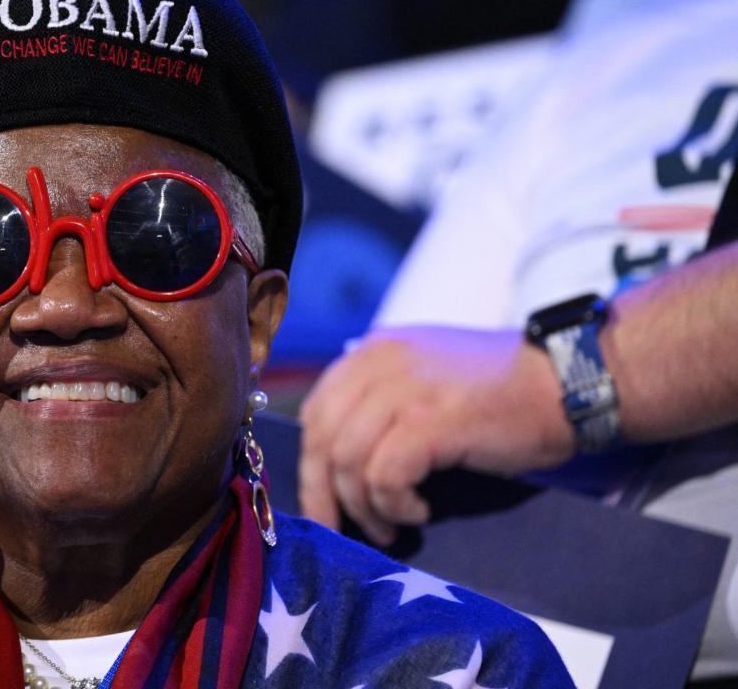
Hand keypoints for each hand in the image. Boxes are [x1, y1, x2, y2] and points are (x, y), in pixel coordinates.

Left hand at [297, 326, 575, 544]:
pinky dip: (393, 503)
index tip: (325, 504)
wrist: (570, 380)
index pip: (316, 411)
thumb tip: (338, 460)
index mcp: (374, 353)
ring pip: (347, 460)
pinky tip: (420, 511)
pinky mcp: (433, 420)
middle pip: (321, 438)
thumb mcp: (427, 379)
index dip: (313, 464)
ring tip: (392, 525)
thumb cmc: (503, 392)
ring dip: (364, 506)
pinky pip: (384, 474)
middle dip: (324, 494)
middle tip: (344, 530)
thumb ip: (381, 401)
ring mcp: (406, 389)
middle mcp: (381, 363)